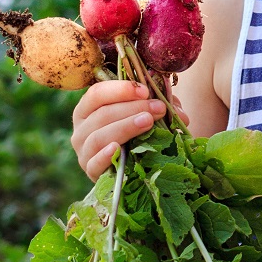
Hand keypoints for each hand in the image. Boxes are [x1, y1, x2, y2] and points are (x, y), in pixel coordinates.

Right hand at [70, 79, 188, 179]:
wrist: (132, 168)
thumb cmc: (137, 134)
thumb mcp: (148, 114)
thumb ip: (161, 107)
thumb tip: (180, 115)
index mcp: (89, 109)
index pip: (97, 93)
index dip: (120, 90)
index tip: (145, 91)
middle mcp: (82, 129)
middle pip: (102, 114)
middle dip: (132, 108)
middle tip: (158, 108)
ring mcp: (84, 151)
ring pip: (98, 136)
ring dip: (125, 127)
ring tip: (147, 122)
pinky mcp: (90, 171)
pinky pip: (94, 163)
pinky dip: (104, 155)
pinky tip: (117, 148)